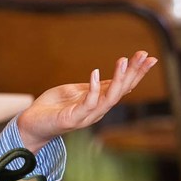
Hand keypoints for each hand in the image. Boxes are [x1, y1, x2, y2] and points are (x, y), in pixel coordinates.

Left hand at [16, 50, 157, 152]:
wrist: (31, 124)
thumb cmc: (52, 108)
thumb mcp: (74, 92)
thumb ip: (91, 88)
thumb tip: (104, 77)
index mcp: (98, 102)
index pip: (122, 86)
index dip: (136, 73)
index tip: (149, 57)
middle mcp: (97, 110)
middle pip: (121, 91)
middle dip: (134, 73)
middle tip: (145, 56)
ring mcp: (86, 115)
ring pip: (109, 98)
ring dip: (118, 79)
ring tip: (124, 61)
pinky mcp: (73, 118)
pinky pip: (88, 103)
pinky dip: (94, 88)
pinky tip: (96, 73)